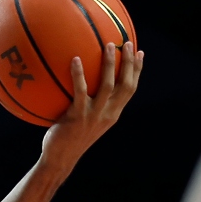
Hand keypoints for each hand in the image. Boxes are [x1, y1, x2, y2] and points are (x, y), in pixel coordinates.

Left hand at [42, 42, 143, 167]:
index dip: (137, 70)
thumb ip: (91, 104)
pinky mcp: (78, 116)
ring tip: (108, 46)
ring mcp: (94, 116)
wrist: (60, 158)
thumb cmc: (69, 138)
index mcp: (113, 114)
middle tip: (127, 43)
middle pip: (126, 85)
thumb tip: (84, 83)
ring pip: (108, 86)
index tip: (140, 52)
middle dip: (129, 63)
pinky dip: (79, 74)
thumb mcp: (86, 120)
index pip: (130, 89)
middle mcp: (108, 114)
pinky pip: (80, 91)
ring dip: (110, 64)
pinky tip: (74, 59)